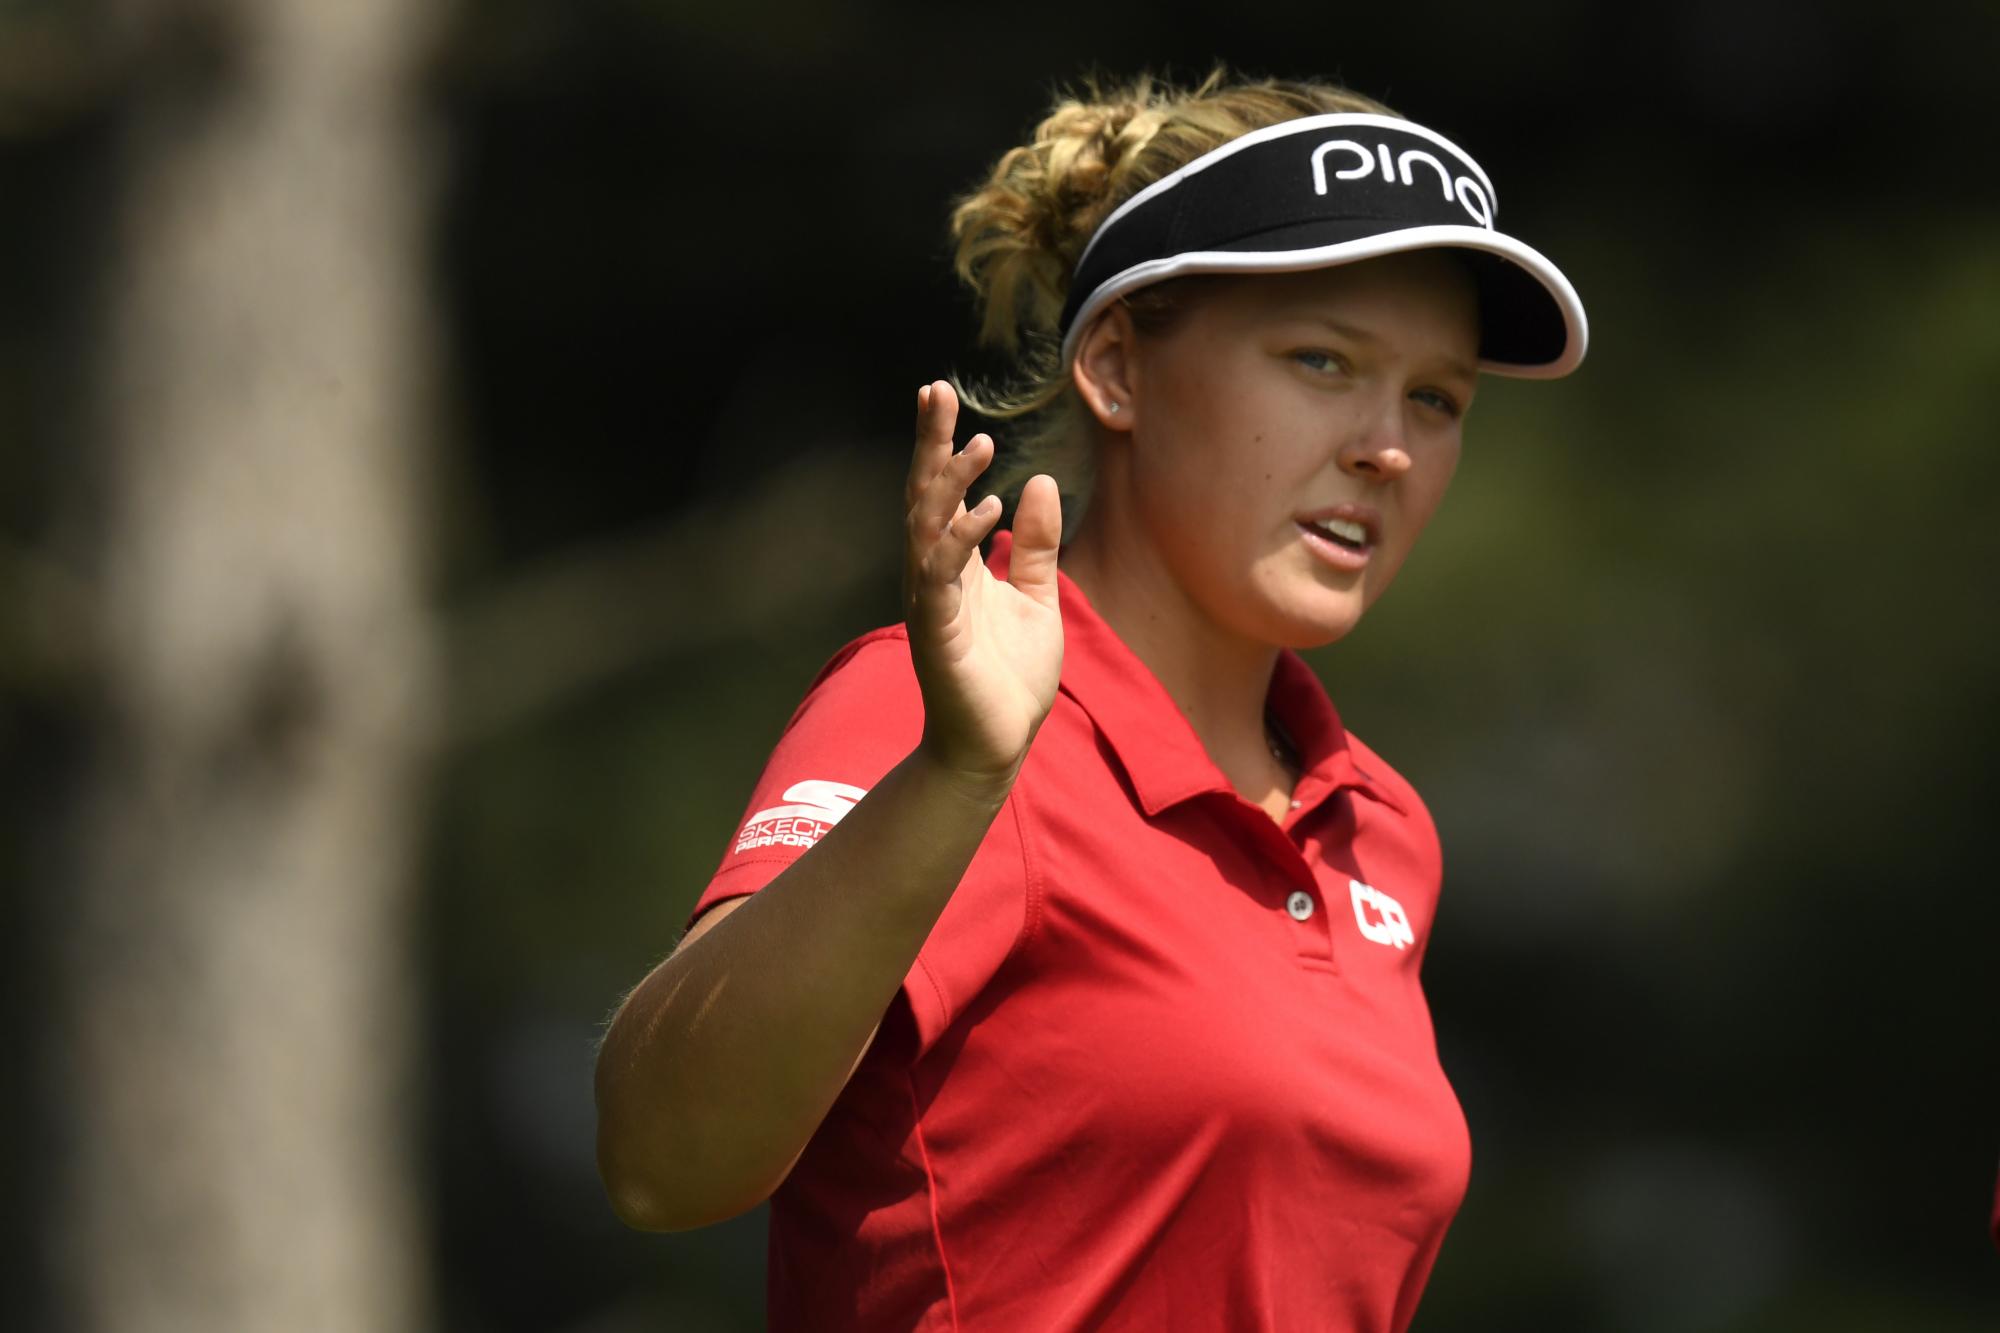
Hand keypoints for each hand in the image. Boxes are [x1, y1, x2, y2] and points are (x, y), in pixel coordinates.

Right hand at [901, 380, 1062, 789]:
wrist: (997, 746)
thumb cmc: (1009, 677)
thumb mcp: (1036, 598)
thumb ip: (1034, 544)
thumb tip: (1036, 481)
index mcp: (954, 564)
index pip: (941, 493)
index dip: (939, 444)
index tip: (940, 393)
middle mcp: (933, 575)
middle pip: (923, 497)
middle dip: (930, 445)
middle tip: (937, 392)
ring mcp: (932, 603)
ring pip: (927, 530)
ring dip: (949, 487)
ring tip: (978, 446)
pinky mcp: (939, 634)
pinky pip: (942, 578)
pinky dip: (959, 540)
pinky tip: (987, 509)